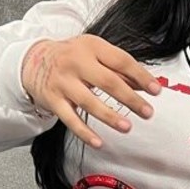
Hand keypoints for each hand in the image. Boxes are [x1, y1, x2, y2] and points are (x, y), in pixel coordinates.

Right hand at [21, 35, 161, 148]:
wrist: (33, 60)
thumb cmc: (71, 56)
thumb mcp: (94, 53)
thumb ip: (118, 69)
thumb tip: (145, 85)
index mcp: (91, 46)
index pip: (121, 61)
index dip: (140, 76)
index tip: (156, 90)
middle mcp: (76, 62)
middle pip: (107, 82)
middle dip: (130, 99)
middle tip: (147, 112)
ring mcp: (63, 82)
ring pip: (89, 102)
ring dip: (109, 116)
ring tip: (127, 127)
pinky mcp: (53, 100)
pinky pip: (70, 120)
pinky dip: (84, 133)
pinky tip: (98, 142)